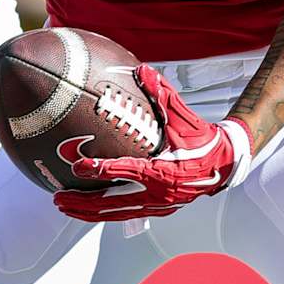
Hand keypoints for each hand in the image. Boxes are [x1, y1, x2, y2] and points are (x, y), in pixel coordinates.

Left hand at [53, 64, 252, 221]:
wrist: (224, 164)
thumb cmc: (203, 141)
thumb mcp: (184, 118)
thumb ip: (163, 95)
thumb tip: (143, 70)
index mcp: (163, 171)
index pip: (126, 171)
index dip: (100, 169)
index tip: (78, 166)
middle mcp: (157, 194)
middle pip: (112, 203)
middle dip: (82, 202)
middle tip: (58, 197)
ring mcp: (156, 205)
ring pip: (114, 212)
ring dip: (87, 210)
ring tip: (64, 205)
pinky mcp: (156, 209)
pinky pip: (123, 213)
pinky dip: (103, 210)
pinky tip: (87, 206)